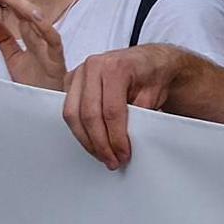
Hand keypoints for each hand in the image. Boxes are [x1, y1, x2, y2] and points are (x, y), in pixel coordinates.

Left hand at [0, 0, 71, 90]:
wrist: (50, 106)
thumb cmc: (37, 82)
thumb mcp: (13, 57)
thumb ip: (2, 37)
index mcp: (30, 30)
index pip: (14, 3)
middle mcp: (40, 32)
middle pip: (25, 1)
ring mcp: (49, 43)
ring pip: (36, 14)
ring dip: (16, 0)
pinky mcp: (56, 57)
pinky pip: (52, 37)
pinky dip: (43, 24)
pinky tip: (31, 13)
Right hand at [64, 43, 163, 169]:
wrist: (148, 61)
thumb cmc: (152, 75)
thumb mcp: (153, 95)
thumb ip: (138, 117)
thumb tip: (123, 144)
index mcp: (115, 67)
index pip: (111, 111)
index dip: (116, 138)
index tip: (123, 155)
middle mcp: (93, 66)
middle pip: (88, 114)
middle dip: (100, 144)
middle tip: (112, 161)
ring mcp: (79, 72)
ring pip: (72, 114)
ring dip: (86, 140)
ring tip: (102, 156)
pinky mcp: (71, 81)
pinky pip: (69, 110)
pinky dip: (79, 129)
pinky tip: (92, 142)